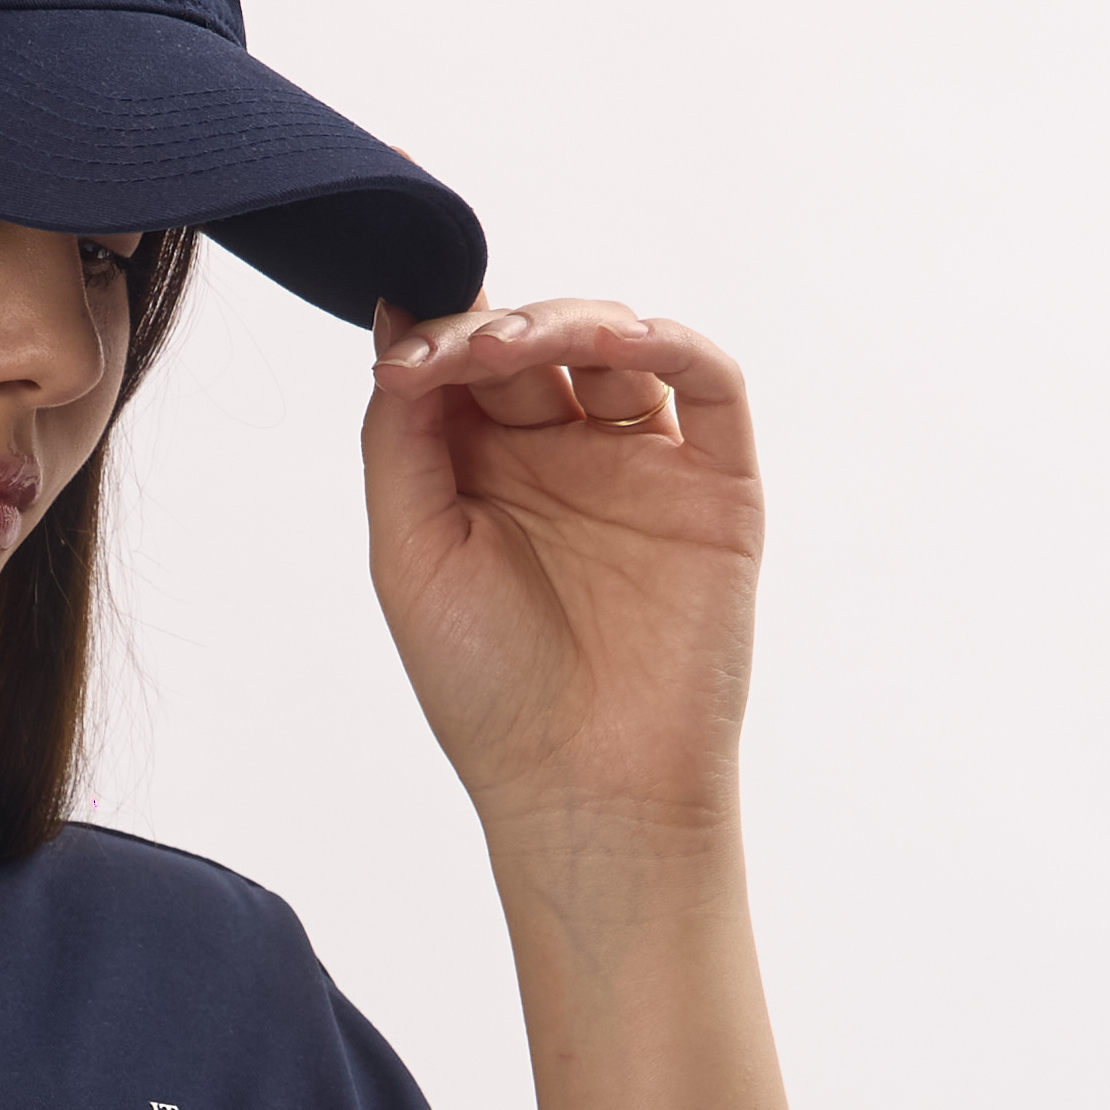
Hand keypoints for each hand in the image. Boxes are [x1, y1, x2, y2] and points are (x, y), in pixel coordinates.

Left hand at [363, 297, 762, 852]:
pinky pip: (711, 384)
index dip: (440, 332)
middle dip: (496, 330)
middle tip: (466, 350)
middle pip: (536, 343)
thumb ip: (398, 442)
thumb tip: (396, 325)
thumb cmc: (487, 690)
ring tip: (516, 348)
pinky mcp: (714, 485)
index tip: (404, 339)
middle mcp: (561, 459)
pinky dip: (674, 344)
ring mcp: (640, 466)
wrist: (585, 785)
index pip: (465, 366)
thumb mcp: (408, 554)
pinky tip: (624, 340)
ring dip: (569, 324)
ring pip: (617, 346)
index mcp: (482, 475)